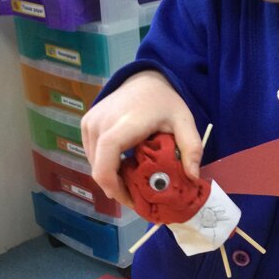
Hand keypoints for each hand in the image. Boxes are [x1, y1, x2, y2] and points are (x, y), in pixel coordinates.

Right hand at [81, 70, 202, 206]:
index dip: (115, 187)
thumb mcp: (184, 121)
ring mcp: (89, 123)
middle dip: (117, 188)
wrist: (144, 78)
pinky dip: (106, 165)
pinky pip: (93, 154)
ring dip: (112, 178)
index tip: (133, 200)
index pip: (106, 163)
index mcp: (122, 125)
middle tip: (138, 197)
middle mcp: (99, 124)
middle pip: (99, 169)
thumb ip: (191, 148)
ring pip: (94, 164)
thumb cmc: (164, 101)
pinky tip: (125, 167)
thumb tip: (192, 177)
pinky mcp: (86, 124)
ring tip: (134, 182)